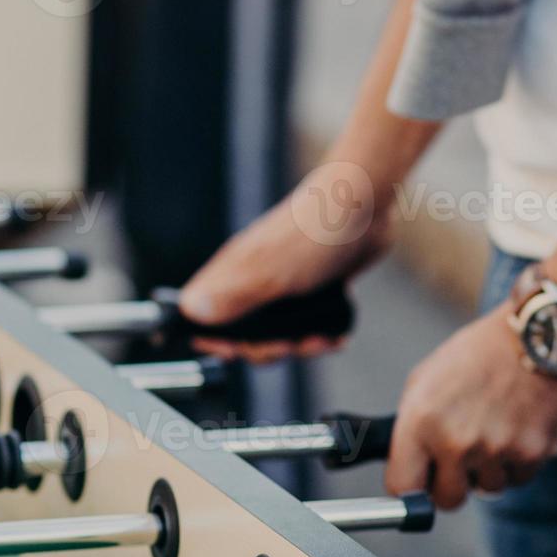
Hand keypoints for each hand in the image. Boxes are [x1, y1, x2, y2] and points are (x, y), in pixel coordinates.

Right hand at [179, 165, 390, 362]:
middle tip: (286, 344)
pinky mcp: (311, 291)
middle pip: (242, 335)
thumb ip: (232, 295)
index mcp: (232, 274)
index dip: (213, 340)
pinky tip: (334, 335)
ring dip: (298, 346)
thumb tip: (191, 311)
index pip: (201, 317)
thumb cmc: (313, 232)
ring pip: (277, 334)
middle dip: (265, 349)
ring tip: (319, 340)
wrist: (365, 206)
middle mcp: (252, 281)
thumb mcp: (269, 270)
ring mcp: (282, 287)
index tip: (235, 350)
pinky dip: (320, 336)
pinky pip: (307, 326)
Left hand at [384, 307, 556, 508]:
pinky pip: (519, 478)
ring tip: (494, 427)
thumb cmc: (477, 354)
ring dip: (489, 469)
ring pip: (488, 489)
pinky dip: (518, 461)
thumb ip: (412, 428)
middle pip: (448, 500)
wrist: (536, 335)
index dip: (411, 486)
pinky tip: (517, 426)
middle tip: (461, 456)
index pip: (403, 488)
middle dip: (452, 483)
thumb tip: (408, 467)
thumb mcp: (425, 381)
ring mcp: (498, 450)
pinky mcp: (534, 453)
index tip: (419, 480)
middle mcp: (458, 441)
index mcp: (422, 422)